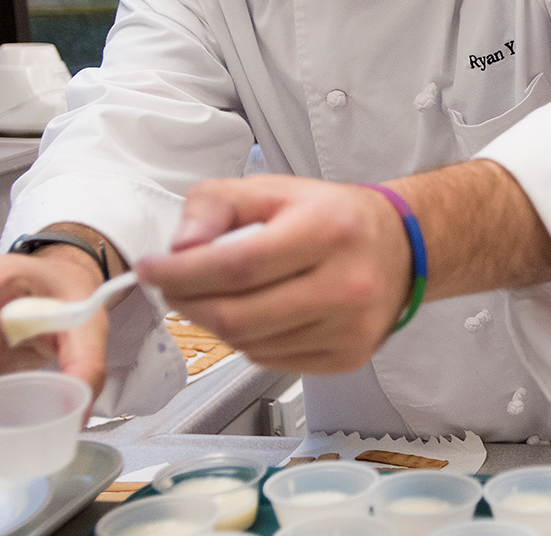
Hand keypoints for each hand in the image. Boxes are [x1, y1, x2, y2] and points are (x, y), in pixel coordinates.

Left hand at [142, 175, 410, 374]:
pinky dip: (248, 340)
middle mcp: (347, 284)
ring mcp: (351, 328)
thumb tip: (179, 248)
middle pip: (239, 316)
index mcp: (328, 231)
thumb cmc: (331, 216)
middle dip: (189, 303)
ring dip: (217, 323)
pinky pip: (270, 361)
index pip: (238, 265)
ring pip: (249, 344)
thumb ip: (215, 205)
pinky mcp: (348, 357)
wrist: (399, 247)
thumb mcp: (272, 189)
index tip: (150, 268)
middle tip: (172, 286)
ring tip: (219, 295)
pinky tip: (257, 313)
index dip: (183, 273)